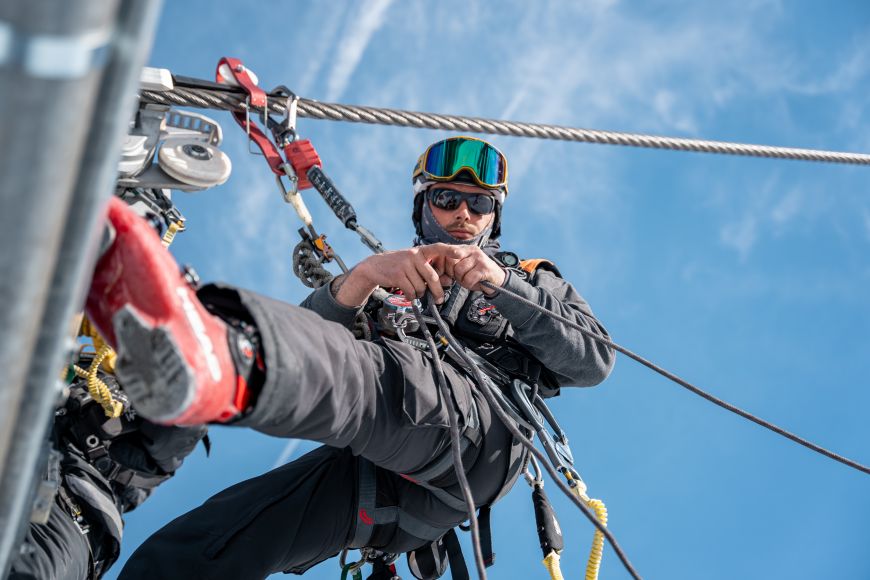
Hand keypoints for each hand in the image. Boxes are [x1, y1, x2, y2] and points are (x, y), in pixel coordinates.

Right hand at [334, 246, 448, 306]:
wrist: (375, 267)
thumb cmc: (399, 266)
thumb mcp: (415, 265)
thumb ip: (430, 272)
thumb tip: (448, 281)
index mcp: (421, 251)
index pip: (438, 248)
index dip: (450, 251)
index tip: (460, 254)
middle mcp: (414, 255)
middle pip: (432, 277)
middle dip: (437, 291)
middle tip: (440, 300)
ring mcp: (405, 264)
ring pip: (421, 287)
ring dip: (419, 294)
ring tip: (413, 290)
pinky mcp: (398, 275)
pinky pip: (411, 291)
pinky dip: (411, 296)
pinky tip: (407, 292)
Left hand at [434, 244, 506, 294]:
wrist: (497, 280)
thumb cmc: (476, 275)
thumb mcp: (463, 266)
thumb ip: (452, 264)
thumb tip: (437, 269)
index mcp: (465, 248)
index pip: (447, 252)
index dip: (445, 265)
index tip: (450, 273)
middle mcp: (472, 250)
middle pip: (451, 262)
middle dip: (454, 274)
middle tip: (462, 277)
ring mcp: (479, 258)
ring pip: (459, 271)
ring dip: (462, 280)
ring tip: (470, 279)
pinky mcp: (484, 268)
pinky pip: (468, 278)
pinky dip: (469, 284)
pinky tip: (476, 282)